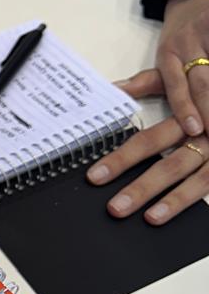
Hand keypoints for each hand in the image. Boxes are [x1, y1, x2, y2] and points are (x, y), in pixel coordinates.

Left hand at [87, 78, 208, 222]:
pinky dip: (195, 199)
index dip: (121, 159)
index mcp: (187, 116)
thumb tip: (114, 88)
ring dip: (172, 201)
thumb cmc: (208, 89)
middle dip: (141, 188)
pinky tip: (178, 214)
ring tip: (148, 217)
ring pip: (196, 179)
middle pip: (170, 164)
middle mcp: (205, 135)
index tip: (95, 176)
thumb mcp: (181, 76)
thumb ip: (150, 83)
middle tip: (114, 207)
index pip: (148, 140)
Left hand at [118, 0, 208, 136]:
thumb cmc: (183, 38)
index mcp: (170, 53)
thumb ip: (147, 81)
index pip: (176, 85)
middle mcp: (190, 44)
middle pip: (203, 83)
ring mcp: (208, 37)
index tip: (194, 129)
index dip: (185, 107)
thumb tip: (117, 91)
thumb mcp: (166, 56)